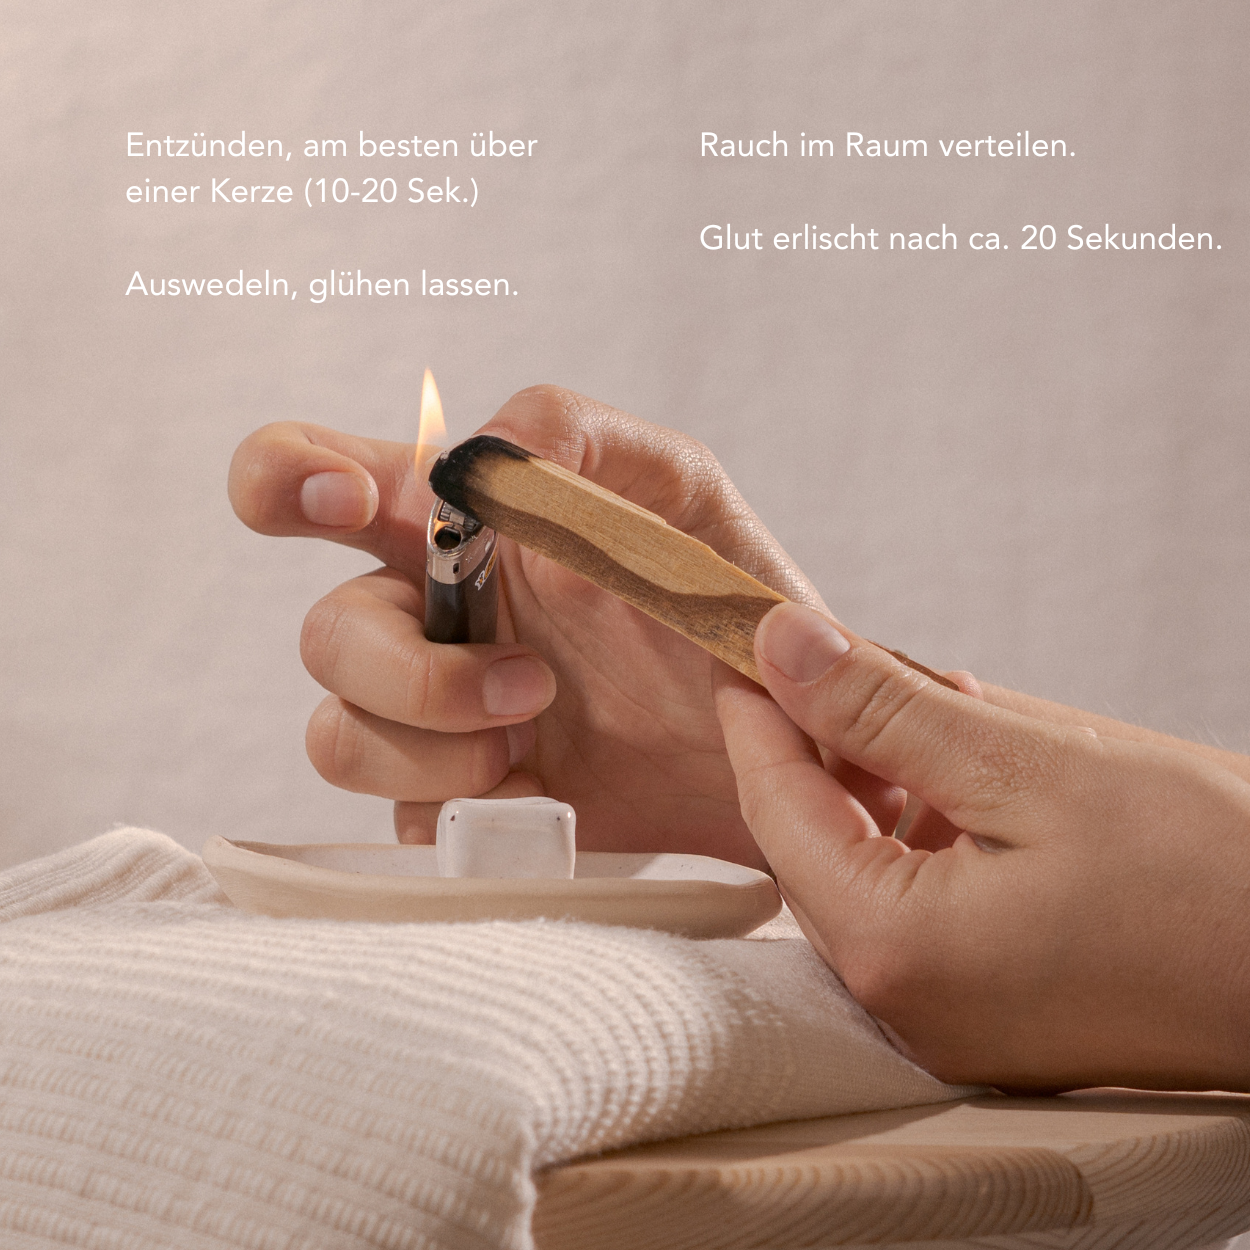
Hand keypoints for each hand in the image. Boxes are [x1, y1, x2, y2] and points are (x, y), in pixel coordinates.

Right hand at [229, 385, 823, 864]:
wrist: (773, 745)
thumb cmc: (720, 602)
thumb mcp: (679, 492)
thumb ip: (582, 437)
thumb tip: (491, 448)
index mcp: (458, 529)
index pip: (317, 475)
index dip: (286, 477)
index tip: (341, 502)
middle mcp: (430, 619)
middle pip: (324, 635)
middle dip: (409, 671)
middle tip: (529, 683)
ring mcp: (436, 717)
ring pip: (340, 737)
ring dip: (436, 746)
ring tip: (537, 741)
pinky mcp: (460, 801)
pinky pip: (404, 818)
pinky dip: (472, 812)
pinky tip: (546, 794)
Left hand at [715, 601, 1249, 1090]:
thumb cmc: (1216, 876)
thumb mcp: (1032, 763)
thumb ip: (886, 707)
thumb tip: (781, 646)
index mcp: (895, 950)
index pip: (773, 809)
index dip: (757, 714)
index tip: (747, 642)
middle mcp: (904, 1005)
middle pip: (810, 842)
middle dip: (825, 744)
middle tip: (854, 662)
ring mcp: (948, 1020)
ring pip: (863, 867)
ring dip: (881, 781)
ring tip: (936, 710)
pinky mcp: (991, 1011)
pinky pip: (917, 903)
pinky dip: (925, 830)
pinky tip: (972, 777)